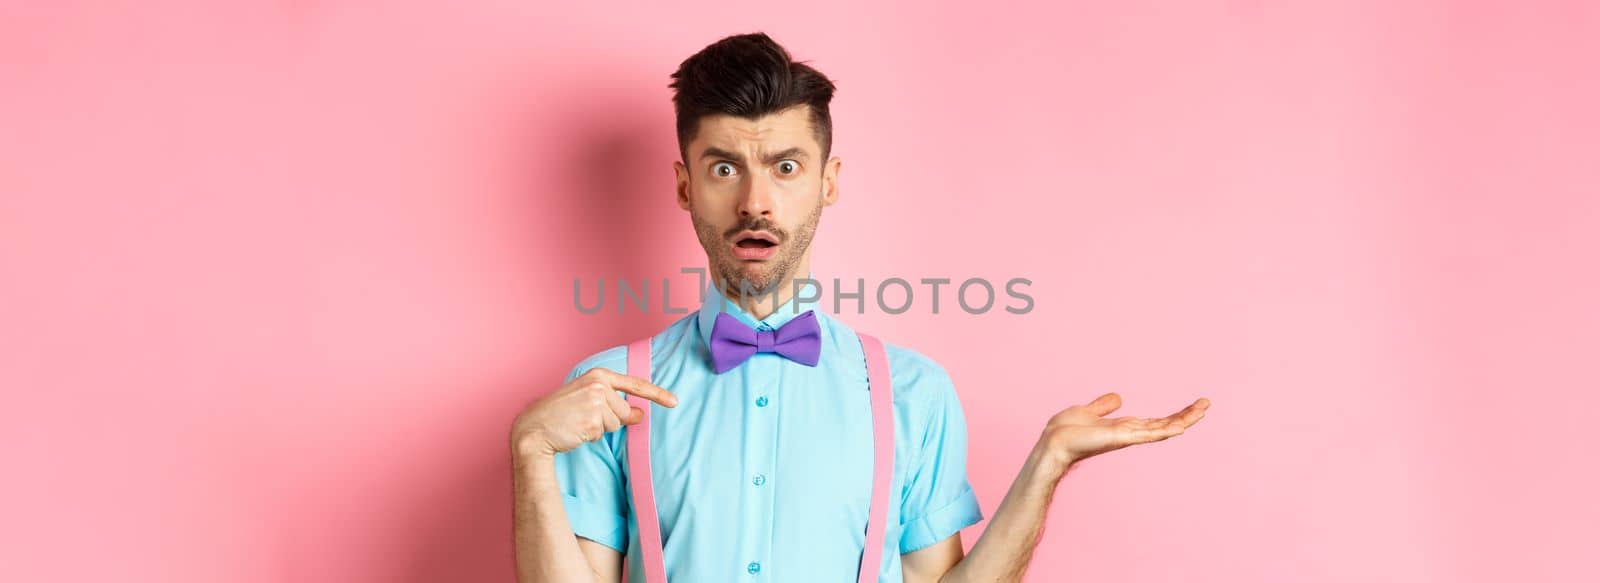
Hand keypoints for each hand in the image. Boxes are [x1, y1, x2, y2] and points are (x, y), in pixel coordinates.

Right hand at [510, 368, 678, 461]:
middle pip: (625, 411)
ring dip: (600, 428)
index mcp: (598, 375)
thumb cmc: (559, 414)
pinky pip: (604, 434)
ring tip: (578, 423)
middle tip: (584, 418)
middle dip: (610, 420)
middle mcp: (598, 385)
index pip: (634, 384)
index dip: (657, 394)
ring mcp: (595, 402)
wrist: (533, 428)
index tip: (674, 401)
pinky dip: (592, 436)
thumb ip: (614, 402)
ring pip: (616, 424)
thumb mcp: (587, 399)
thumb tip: (640, 414)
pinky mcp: (592, 420)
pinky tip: (576, 430)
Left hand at [1036, 392, 1209, 470]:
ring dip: (1184, 419)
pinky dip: (1166, 430)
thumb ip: (1104, 406)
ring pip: (1163, 428)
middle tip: (1207, 404)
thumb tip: (1118, 398)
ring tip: (1204, 408)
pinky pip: (1148, 434)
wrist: (1053, 444)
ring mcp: (1127, 437)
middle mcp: (1130, 434)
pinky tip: (1182, 426)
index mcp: (1124, 428)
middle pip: (1165, 424)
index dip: (1174, 415)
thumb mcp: (1088, 411)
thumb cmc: (1065, 432)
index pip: (1155, 421)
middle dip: (1186, 415)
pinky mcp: (1121, 437)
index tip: (1192, 406)